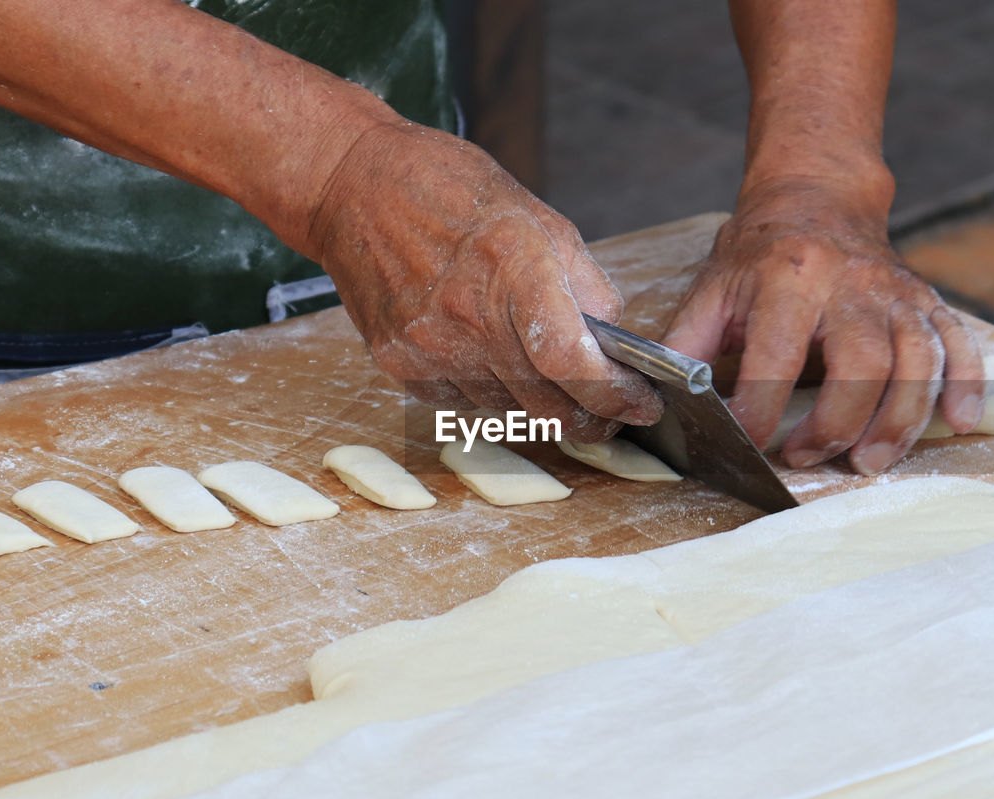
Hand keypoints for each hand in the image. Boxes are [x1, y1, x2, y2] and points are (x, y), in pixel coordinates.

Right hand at [306, 119, 661, 441]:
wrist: (353, 187)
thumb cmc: (450, 190)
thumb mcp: (539, 217)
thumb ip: (585, 284)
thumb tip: (615, 342)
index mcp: (513, 270)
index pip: (573, 362)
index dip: (615, 396)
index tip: (641, 404)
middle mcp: (468, 318)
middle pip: (547, 406)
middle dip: (591, 417)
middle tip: (612, 410)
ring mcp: (428, 348)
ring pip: (508, 413)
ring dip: (540, 406)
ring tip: (549, 376)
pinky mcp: (399, 365)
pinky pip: (464, 403)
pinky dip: (491, 394)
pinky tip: (491, 359)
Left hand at [662, 176, 983, 473]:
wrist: (815, 197)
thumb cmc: (758, 255)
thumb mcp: (712, 290)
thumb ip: (687, 346)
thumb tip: (659, 402)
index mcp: (788, 276)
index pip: (777, 353)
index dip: (760, 407)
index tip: (747, 444)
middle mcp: (850, 282)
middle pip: (862, 361)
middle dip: (838, 421)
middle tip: (808, 457)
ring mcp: (895, 291)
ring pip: (916, 360)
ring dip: (899, 419)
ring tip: (872, 463)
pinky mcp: (926, 300)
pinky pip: (960, 343)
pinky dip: (967, 385)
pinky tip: (960, 424)